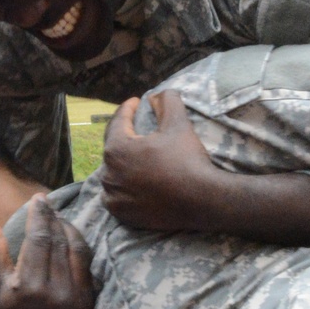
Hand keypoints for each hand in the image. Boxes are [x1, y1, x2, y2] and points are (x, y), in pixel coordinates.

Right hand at [0, 197, 95, 308]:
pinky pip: (87, 266)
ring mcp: (73, 299)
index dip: (40, 215)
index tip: (38, 200)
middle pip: (58, 241)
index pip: (38, 238)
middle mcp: (52, 292)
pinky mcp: (87, 304)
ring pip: (76, 250)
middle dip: (53, 217)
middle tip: (47, 204)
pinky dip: (79, 248)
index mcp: (26, 286)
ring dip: (69, 229)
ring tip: (59, 219)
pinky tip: (70, 239)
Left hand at [100, 90, 222, 231]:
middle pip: (113, 148)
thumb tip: (156, 94)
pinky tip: (133, 183)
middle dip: (125, 137)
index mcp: (116, 149)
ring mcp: (113, 197)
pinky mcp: (122, 214)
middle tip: (138, 131)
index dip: (127, 109)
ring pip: (113, 173)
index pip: (117, 122)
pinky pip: (116, 196)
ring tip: (137, 158)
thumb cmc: (187, 160)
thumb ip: (166, 102)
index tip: (136, 102)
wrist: (201, 201)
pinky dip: (123, 188)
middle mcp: (108, 174)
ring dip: (123, 164)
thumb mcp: (178, 124)